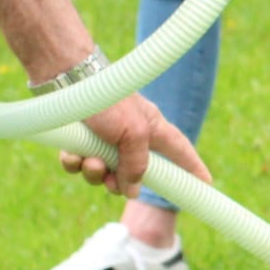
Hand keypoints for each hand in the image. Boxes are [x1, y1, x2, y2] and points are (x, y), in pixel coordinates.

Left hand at [57, 93, 210, 200]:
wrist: (64, 77)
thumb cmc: (106, 99)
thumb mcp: (132, 134)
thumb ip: (136, 166)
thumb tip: (132, 191)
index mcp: (152, 129)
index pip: (180, 152)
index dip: (193, 167)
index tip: (205, 183)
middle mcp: (128, 135)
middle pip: (132, 173)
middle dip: (120, 183)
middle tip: (114, 184)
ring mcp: (101, 138)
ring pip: (102, 172)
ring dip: (95, 173)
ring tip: (90, 162)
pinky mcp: (77, 138)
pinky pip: (78, 164)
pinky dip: (74, 163)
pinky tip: (72, 154)